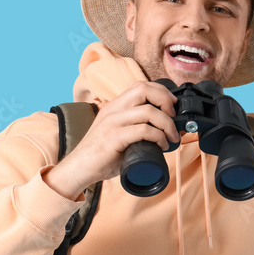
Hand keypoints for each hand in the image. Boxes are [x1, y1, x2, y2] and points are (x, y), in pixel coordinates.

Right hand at [43, 81, 180, 198]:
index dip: (162, 92)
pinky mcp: (114, 137)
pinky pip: (144, 130)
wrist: (79, 169)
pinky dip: (159, 137)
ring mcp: (113, 122)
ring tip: (172, 137)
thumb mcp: (118, 134)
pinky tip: (162, 146)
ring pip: (148, 111)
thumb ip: (134, 128)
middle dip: (166, 101)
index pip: (141, 86)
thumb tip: (161, 132)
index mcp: (115, 106)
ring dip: (167, 124)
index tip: (173, 107)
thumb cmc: (101, 155)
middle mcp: (113, 109)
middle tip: (174, 118)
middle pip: (145, 89)